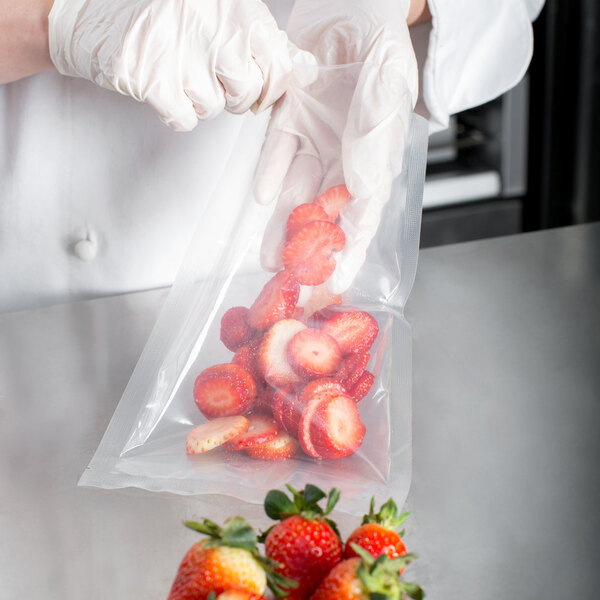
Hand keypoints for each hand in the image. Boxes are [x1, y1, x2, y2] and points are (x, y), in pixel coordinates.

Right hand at [48, 0, 314, 130]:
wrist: (92, 12)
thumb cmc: (168, 18)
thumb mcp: (223, 16)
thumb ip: (268, 43)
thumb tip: (307, 70)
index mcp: (234, 5)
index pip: (278, 63)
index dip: (270, 83)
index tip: (255, 81)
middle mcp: (209, 23)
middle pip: (248, 91)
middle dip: (234, 94)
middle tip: (208, 73)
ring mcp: (178, 49)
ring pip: (214, 107)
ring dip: (199, 100)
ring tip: (177, 70)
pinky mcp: (149, 77)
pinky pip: (183, 119)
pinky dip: (175, 112)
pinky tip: (161, 85)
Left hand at [254, 0, 417, 295]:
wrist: (355, 3)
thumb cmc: (383, 48)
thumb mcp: (389, 99)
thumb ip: (374, 149)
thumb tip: (361, 194)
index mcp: (375, 159)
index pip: (362, 215)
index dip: (350, 252)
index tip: (336, 282)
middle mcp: (344, 155)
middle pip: (324, 211)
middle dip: (306, 248)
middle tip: (289, 278)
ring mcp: (317, 137)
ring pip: (297, 188)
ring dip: (281, 222)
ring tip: (267, 255)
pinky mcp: (291, 117)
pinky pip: (278, 149)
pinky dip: (270, 171)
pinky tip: (262, 196)